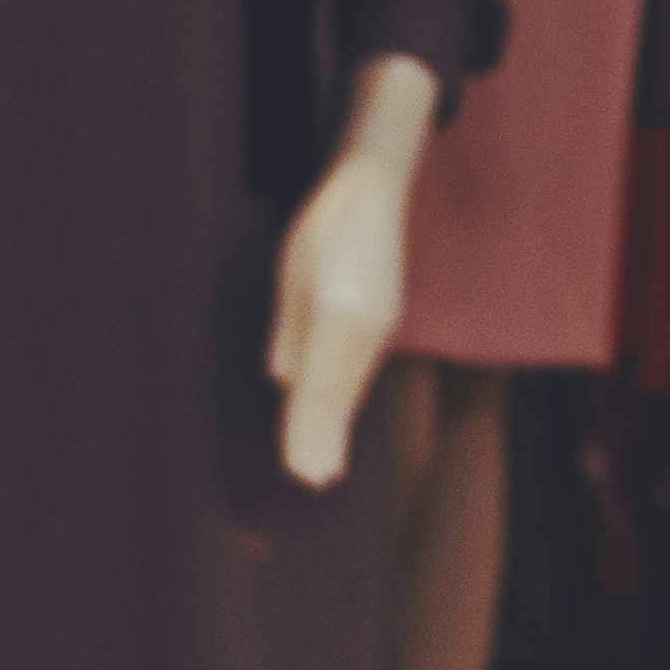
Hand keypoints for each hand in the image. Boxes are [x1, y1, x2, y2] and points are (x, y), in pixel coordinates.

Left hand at [266, 145, 413, 489]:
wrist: (373, 187)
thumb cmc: (322, 225)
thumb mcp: (291, 276)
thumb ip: (290, 333)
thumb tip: (285, 380)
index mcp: (337, 317)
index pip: (318, 391)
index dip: (308, 434)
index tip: (302, 472)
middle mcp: (365, 327)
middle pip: (339, 395)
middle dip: (324, 439)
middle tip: (313, 482)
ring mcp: (380, 323)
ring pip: (352, 384)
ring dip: (336, 423)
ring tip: (325, 462)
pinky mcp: (384, 317)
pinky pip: (361, 368)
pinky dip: (348, 396)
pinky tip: (341, 408)